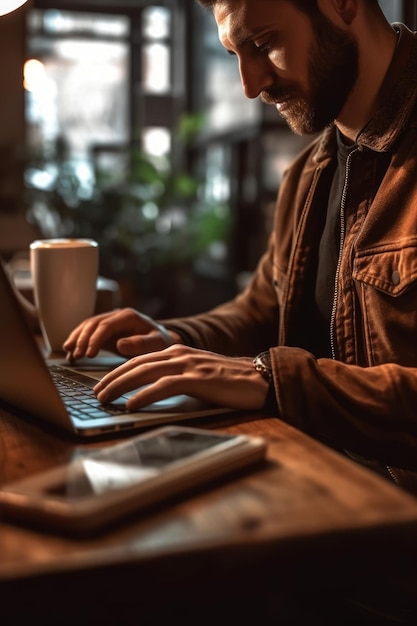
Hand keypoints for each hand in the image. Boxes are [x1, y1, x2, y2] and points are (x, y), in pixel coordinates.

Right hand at [63, 308, 180, 359]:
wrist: (163, 340)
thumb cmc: (162, 342)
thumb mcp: (157, 343)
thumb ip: (141, 344)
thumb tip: (120, 344)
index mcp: (129, 316)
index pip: (106, 325)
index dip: (95, 338)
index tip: (89, 354)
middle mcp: (117, 315)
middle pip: (94, 324)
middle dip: (83, 339)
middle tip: (77, 355)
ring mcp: (110, 322)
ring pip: (88, 326)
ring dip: (77, 339)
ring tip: (69, 353)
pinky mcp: (106, 331)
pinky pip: (89, 334)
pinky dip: (79, 342)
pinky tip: (72, 354)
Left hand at [93, 344, 269, 410]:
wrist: (260, 377)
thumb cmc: (229, 381)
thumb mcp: (197, 374)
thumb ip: (176, 377)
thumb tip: (152, 393)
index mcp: (177, 352)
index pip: (139, 360)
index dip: (117, 372)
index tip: (102, 385)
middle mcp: (179, 354)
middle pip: (136, 364)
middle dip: (111, 379)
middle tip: (95, 394)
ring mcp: (188, 365)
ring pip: (145, 372)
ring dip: (121, 386)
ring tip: (104, 399)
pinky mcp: (197, 379)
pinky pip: (164, 386)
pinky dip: (144, 395)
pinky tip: (131, 404)